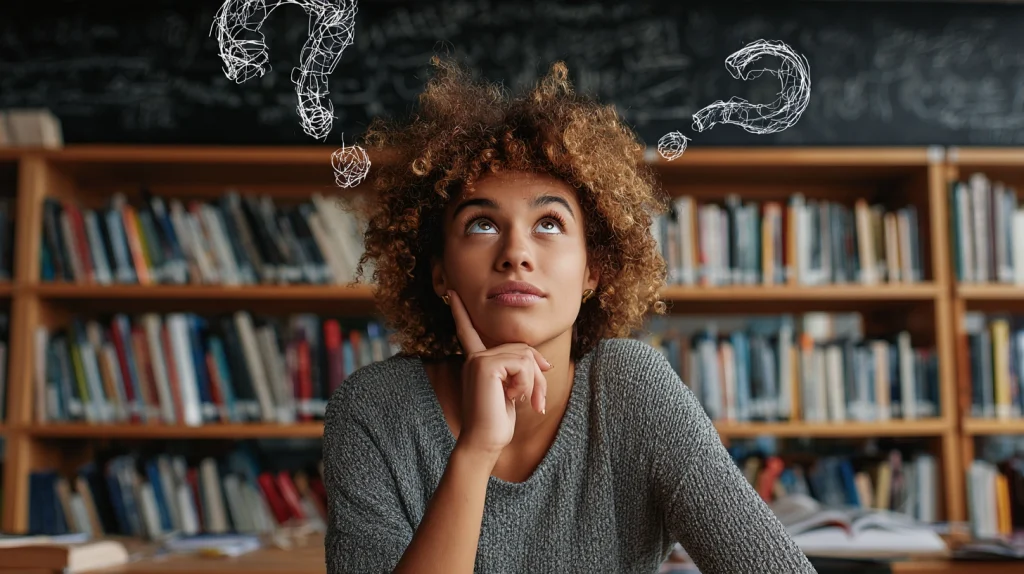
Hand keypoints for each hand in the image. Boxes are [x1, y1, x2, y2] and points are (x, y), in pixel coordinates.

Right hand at [447, 289, 551, 456]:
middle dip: (538, 375)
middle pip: (521, 349)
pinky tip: (514, 398)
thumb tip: (545, 362)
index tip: (451, 292)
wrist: (484, 441)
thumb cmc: (497, 421)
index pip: (468, 332)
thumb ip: (523, 371)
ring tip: (528, 403)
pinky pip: (523, 364)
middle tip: (538, 402)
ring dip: (535, 383)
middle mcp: (475, 357)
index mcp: (476, 361)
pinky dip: (528, 383)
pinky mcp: (486, 365)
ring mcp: (479, 360)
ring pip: (525, 357)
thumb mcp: (513, 391)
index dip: (460, 312)